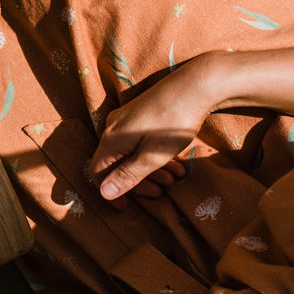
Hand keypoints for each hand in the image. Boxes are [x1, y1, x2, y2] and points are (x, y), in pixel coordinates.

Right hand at [89, 53, 227, 201]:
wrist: (196, 86)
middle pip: (115, 163)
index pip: (97, 171)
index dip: (109, 192)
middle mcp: (113, 128)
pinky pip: (139, 143)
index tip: (127, 207)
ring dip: (150, 171)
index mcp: (112, 139)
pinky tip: (176, 163)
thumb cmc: (173, 122)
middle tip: (161, 192)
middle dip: (137, 182)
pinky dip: (154, 156)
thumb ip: (128, 175)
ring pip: (130, 153)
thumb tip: (103, 194)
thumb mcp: (152, 156)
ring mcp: (126, 120)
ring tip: (175, 178)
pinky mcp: (140, 115)